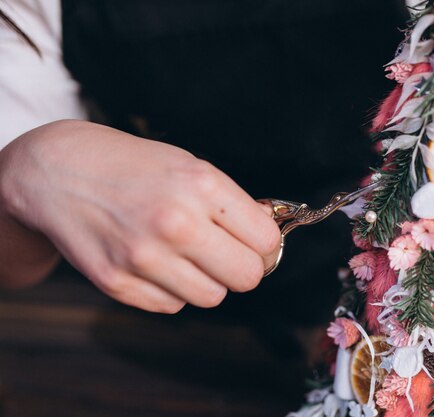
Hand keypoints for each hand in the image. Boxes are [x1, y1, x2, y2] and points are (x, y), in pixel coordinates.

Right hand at [0, 120, 281, 312]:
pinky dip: (172, 288)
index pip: (266, 240)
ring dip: (208, 280)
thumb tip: (269, 237)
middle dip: (244, 266)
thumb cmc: (134, 168)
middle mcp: (175, 223)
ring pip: (212, 297)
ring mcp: (143, 257)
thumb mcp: (190, 166)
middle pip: (247, 276)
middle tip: (228, 253)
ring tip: (187, 254)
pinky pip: (173, 305)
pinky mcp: (117, 283)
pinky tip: (155, 261)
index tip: (255, 240)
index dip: (265, 243)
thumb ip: (233, 204)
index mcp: (201, 185)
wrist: (58, 171)